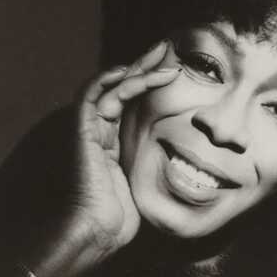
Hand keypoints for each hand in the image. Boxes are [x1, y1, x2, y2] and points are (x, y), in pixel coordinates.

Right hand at [73, 40, 179, 256]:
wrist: (99, 229)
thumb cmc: (124, 215)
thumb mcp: (148, 180)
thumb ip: (158, 161)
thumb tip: (193, 161)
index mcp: (115, 140)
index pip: (133, 101)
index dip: (152, 82)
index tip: (176, 68)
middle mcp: (101, 129)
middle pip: (123, 86)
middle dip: (145, 65)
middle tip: (168, 47)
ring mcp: (90, 128)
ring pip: (113, 85)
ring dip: (137, 69)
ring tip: (162, 55)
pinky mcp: (83, 130)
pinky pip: (96, 95)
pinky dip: (113, 80)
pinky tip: (134, 71)